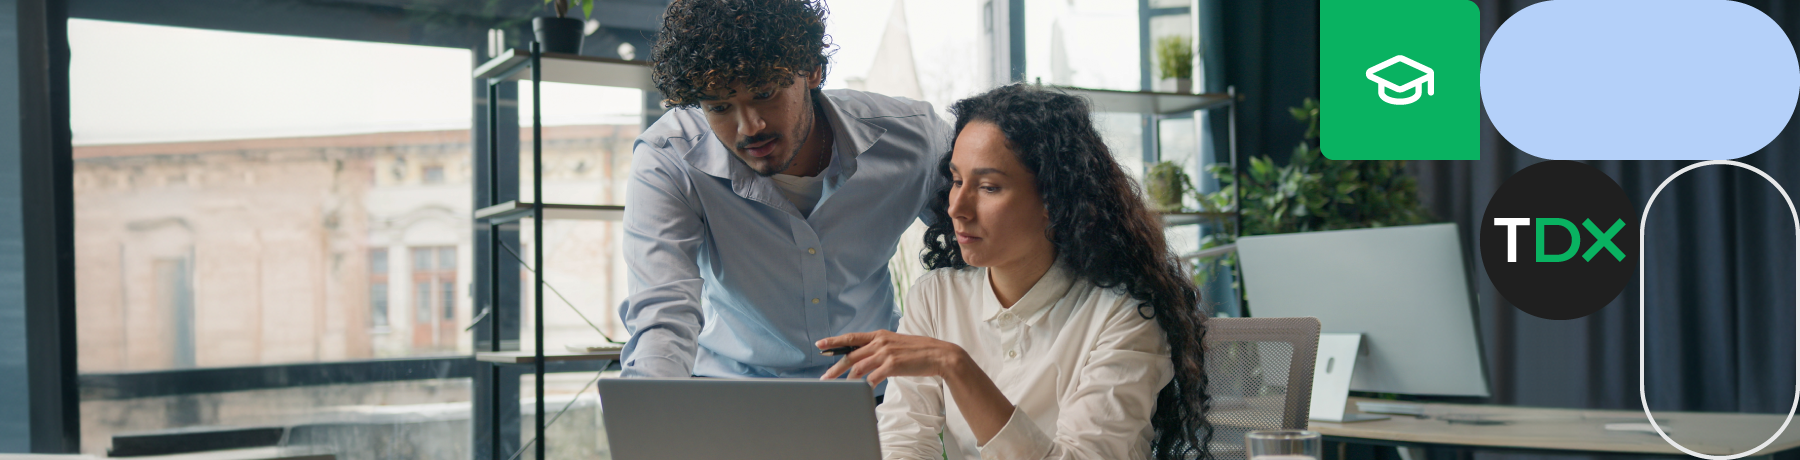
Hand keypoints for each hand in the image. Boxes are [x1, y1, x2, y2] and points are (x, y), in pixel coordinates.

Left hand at [817, 330, 968, 387]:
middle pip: (851, 355)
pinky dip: (866, 384)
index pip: (851, 338)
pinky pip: (874, 377)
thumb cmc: (917, 351)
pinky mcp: (893, 365)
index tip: (820, 345)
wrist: (938, 354)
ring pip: (859, 367)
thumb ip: (879, 348)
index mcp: (879, 335)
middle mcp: (880, 342)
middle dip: (835, 367)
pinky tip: (861, 390)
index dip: (834, 342)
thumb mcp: (895, 344)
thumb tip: (865, 358)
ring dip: (847, 379)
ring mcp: (886, 353)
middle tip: (824, 377)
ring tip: (839, 388)